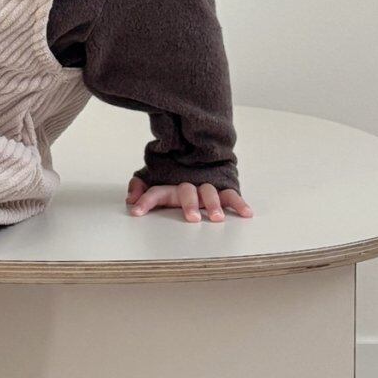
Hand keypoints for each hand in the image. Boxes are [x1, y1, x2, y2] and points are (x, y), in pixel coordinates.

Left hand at [125, 177, 253, 223]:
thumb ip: (140, 188)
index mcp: (169, 187)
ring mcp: (205, 188)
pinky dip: (239, 203)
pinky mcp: (221, 189)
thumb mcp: (153, 182)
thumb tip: (130, 200)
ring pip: (210, 192)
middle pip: (187, 192)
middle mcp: (188, 186)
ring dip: (213, 204)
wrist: (196, 159)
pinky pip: (231, 195)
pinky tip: (247, 214)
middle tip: (192, 218)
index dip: (146, 200)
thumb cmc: (173, 180)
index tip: (137, 211)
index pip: (156, 191)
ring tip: (217, 218)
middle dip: (189, 204)